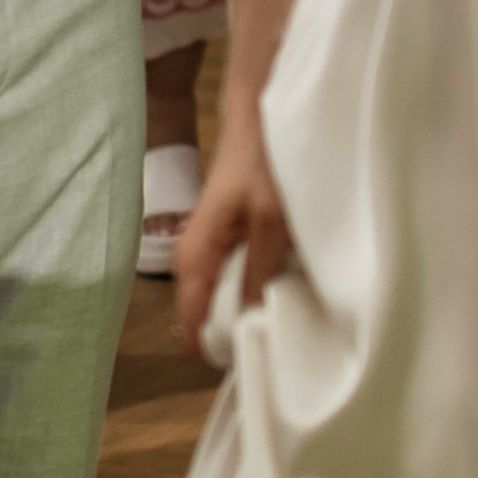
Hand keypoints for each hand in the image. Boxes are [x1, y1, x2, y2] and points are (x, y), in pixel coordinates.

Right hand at [171, 114, 291, 349]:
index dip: (217, 346)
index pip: (191, 321)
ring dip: (250, 305)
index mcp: (194, 257)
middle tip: (275, 341)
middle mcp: (196, 257)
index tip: (250, 360)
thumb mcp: (270, 222)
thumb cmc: (261, 164)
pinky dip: (259, 284)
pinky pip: (240, 275)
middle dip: (238, 328)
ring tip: (284, 319)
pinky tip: (285, 287)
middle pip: (209, 312)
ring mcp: (214, 247)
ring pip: (226, 294)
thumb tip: (252, 320)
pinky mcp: (231, 238)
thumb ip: (261, 271)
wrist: (260, 117)